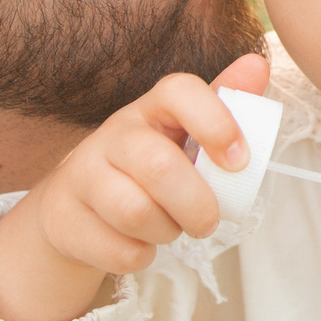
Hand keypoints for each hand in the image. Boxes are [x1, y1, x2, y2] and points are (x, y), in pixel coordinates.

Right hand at [0, 54, 268, 320]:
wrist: (78, 206)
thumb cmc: (147, 169)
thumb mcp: (184, 136)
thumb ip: (224, 105)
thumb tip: (258, 65)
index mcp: (151, 109)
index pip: (178, 91)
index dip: (215, 122)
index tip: (239, 161)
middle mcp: (112, 134)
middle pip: (158, 165)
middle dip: (197, 204)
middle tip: (208, 220)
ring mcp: (81, 174)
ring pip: (135, 212)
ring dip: (166, 231)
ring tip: (169, 227)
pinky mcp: (63, 217)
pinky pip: (118, 249)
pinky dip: (141, 256)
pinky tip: (138, 243)